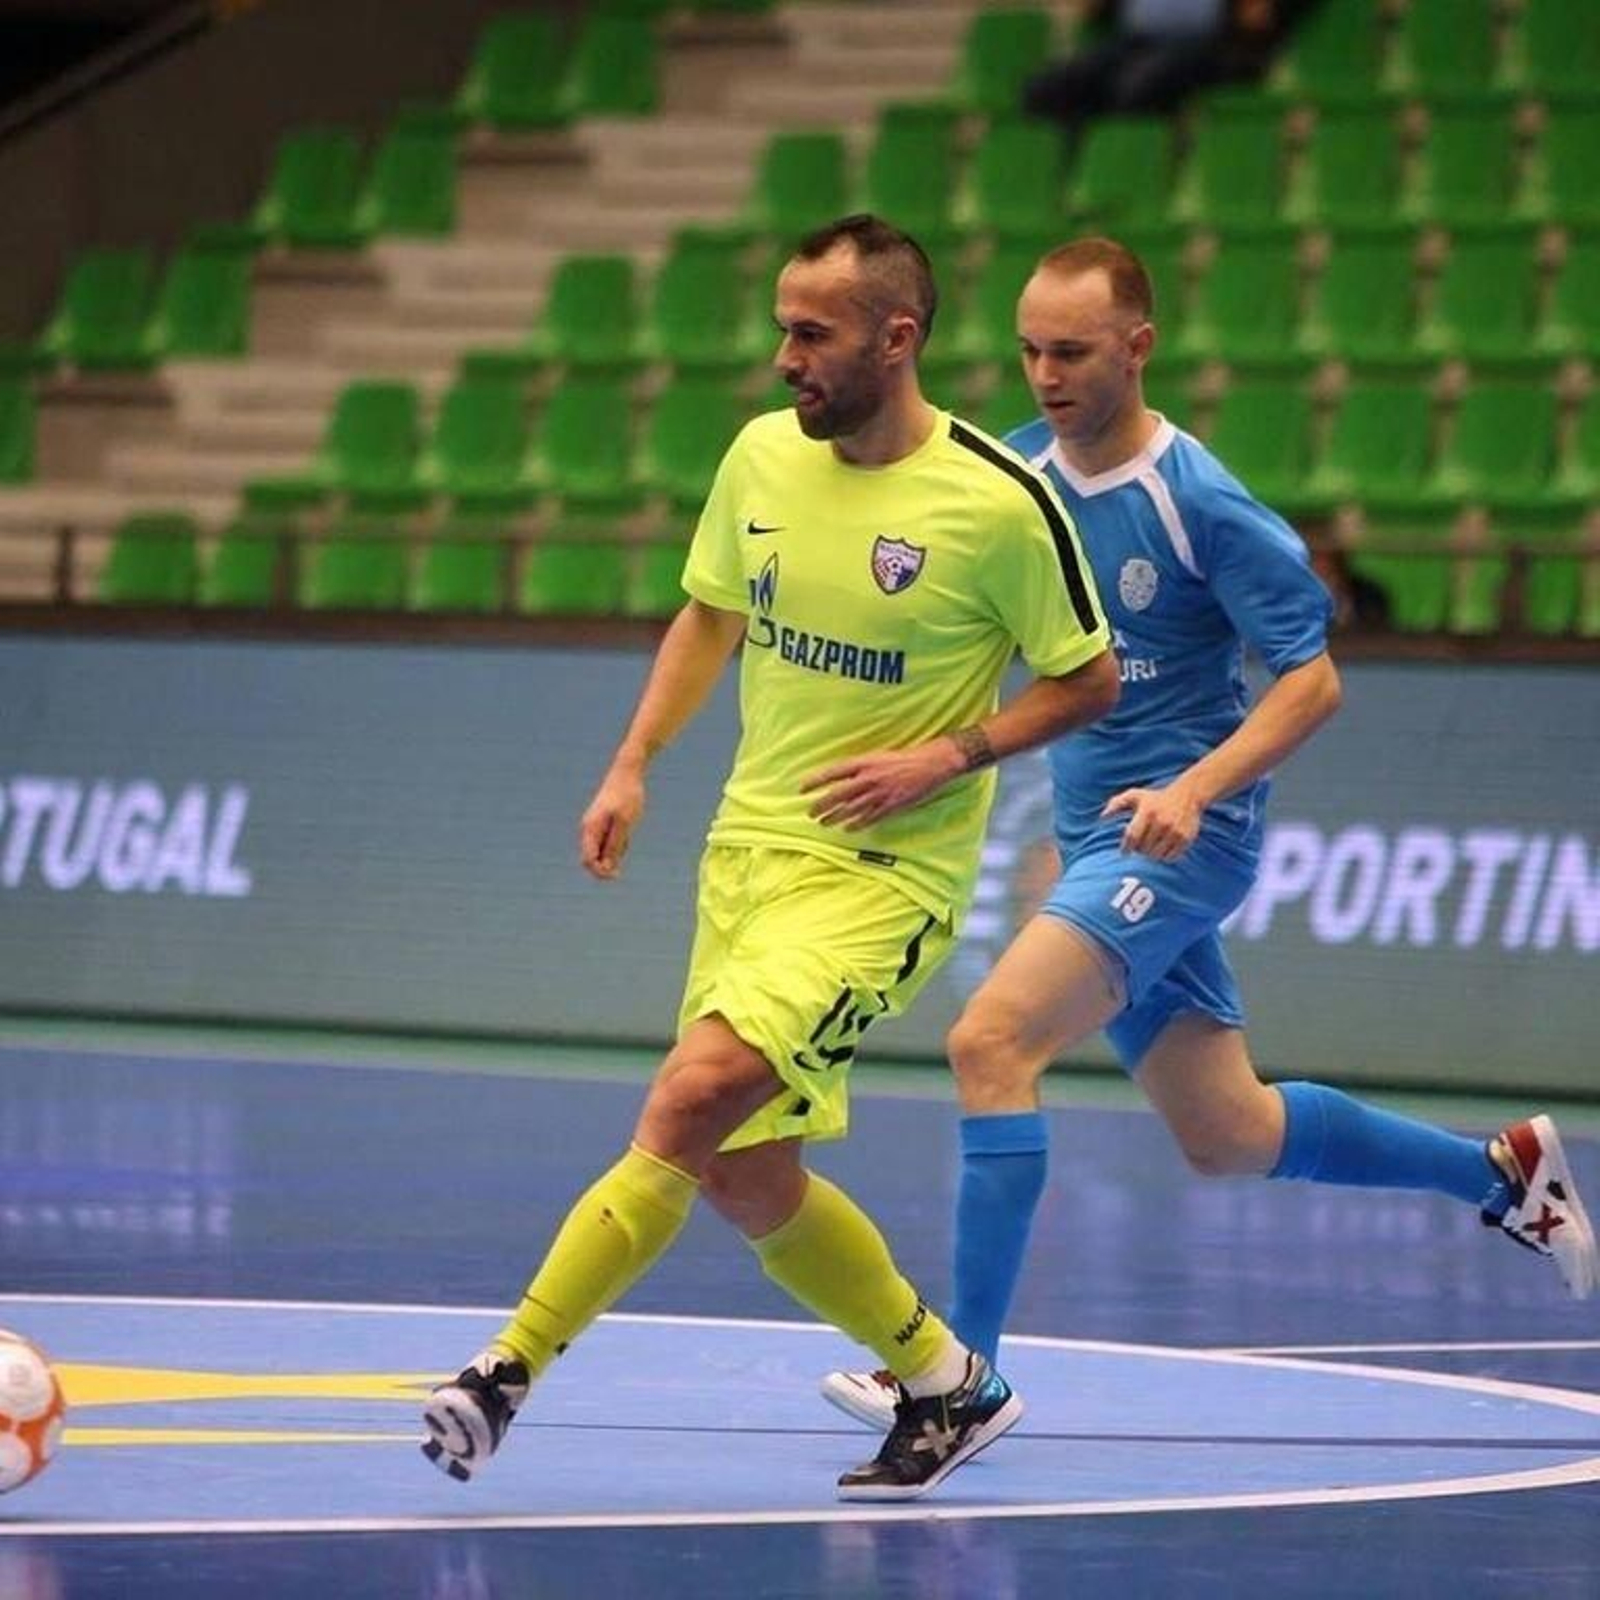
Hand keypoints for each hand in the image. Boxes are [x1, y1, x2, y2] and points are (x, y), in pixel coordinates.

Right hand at [579, 764, 645, 878]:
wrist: (627, 772)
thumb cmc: (627, 796)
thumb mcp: (624, 823)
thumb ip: (615, 845)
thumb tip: (608, 866)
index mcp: (590, 829)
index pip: (588, 861)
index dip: (600, 872)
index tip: (617, 875)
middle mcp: (589, 829)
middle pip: (593, 858)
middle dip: (609, 862)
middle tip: (626, 846)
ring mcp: (595, 825)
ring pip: (603, 849)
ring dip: (616, 849)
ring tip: (628, 829)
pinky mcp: (603, 821)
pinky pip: (608, 840)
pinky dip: (619, 840)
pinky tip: (627, 826)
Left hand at [800, 740, 964, 829]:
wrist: (931, 763)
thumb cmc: (904, 757)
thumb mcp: (878, 756)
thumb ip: (860, 767)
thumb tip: (840, 777)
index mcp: (865, 762)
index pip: (833, 772)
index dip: (816, 781)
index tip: (802, 788)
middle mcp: (869, 778)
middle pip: (838, 794)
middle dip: (822, 804)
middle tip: (810, 812)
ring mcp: (880, 794)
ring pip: (851, 809)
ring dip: (835, 817)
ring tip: (823, 822)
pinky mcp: (891, 806)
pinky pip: (869, 818)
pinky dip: (857, 824)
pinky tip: (847, 829)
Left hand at [1101, 781, 1203, 860]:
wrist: (1187, 796)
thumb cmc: (1155, 798)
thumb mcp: (1135, 796)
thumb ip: (1116, 804)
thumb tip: (1102, 817)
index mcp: (1147, 811)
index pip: (1132, 837)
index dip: (1126, 847)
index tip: (1124, 852)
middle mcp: (1161, 821)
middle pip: (1143, 848)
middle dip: (1139, 850)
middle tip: (1140, 845)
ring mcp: (1175, 831)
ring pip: (1155, 855)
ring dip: (1150, 854)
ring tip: (1151, 846)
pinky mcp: (1186, 838)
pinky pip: (1170, 857)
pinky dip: (1164, 856)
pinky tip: (1162, 847)